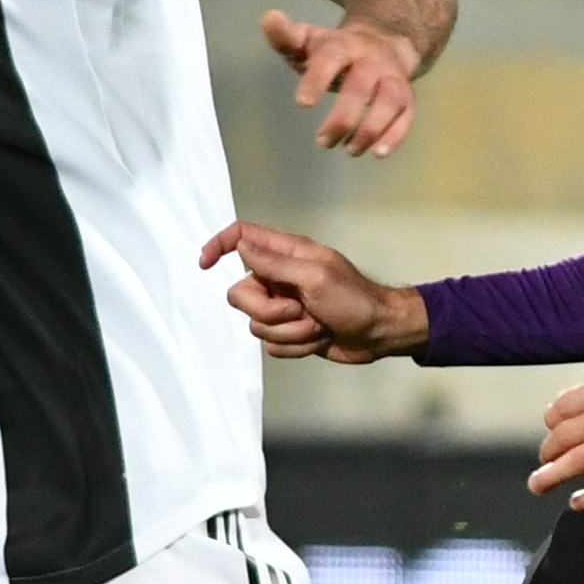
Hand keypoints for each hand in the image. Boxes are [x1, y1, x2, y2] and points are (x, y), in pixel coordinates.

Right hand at [200, 219, 425, 361]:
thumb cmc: (355, 299)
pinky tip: (319, 338)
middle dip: (268, 311)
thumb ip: (275, 263)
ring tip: (318, 325)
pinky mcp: (289, 332)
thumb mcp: (315, 276)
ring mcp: (283, 306)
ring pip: (256, 324)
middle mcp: (279, 278)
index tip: (205, 264)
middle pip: (240, 294)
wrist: (378, 333)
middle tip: (300, 311)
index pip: (241, 237)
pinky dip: (296, 346)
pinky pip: (272, 344)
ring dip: (290, 331)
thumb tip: (241, 245)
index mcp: (286, 254)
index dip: (218, 246)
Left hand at [260, 8, 419, 157]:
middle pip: (361, 87)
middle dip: (342, 118)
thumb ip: (285, 36)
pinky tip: (377, 152)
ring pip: (389, 102)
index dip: (318, 79)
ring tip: (349, 150)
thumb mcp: (307, 40)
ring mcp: (392, 78)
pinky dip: (395, 136)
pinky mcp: (407, 97)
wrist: (384, 40)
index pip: (332, 58)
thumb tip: (269, 18)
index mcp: (343, 44)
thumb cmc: (334, 50)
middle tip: (322, 141)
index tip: (303, 104)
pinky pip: (407, 116)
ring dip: (370, 130)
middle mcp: (371, 60)